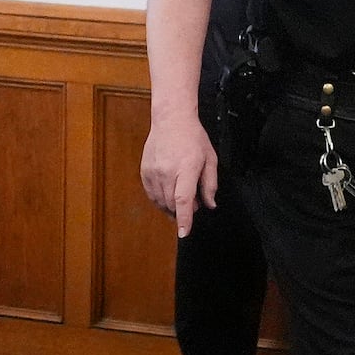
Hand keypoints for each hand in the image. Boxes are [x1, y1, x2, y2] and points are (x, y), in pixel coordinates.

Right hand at [140, 115, 217, 237]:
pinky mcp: (144, 172)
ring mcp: (153, 172)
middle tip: (195, 204)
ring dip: (172, 207)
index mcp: (186, 168)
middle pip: (173, 204)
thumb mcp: (210, 159)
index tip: (184, 233)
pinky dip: (161, 200)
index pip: (184, 199)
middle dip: (184, 211)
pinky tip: (169, 195)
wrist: (171, 121)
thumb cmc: (194, 139)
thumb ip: (210, 184)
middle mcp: (167, 171)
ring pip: (161, 202)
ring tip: (183, 198)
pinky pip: (151, 195)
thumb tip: (210, 205)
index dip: (185, 219)